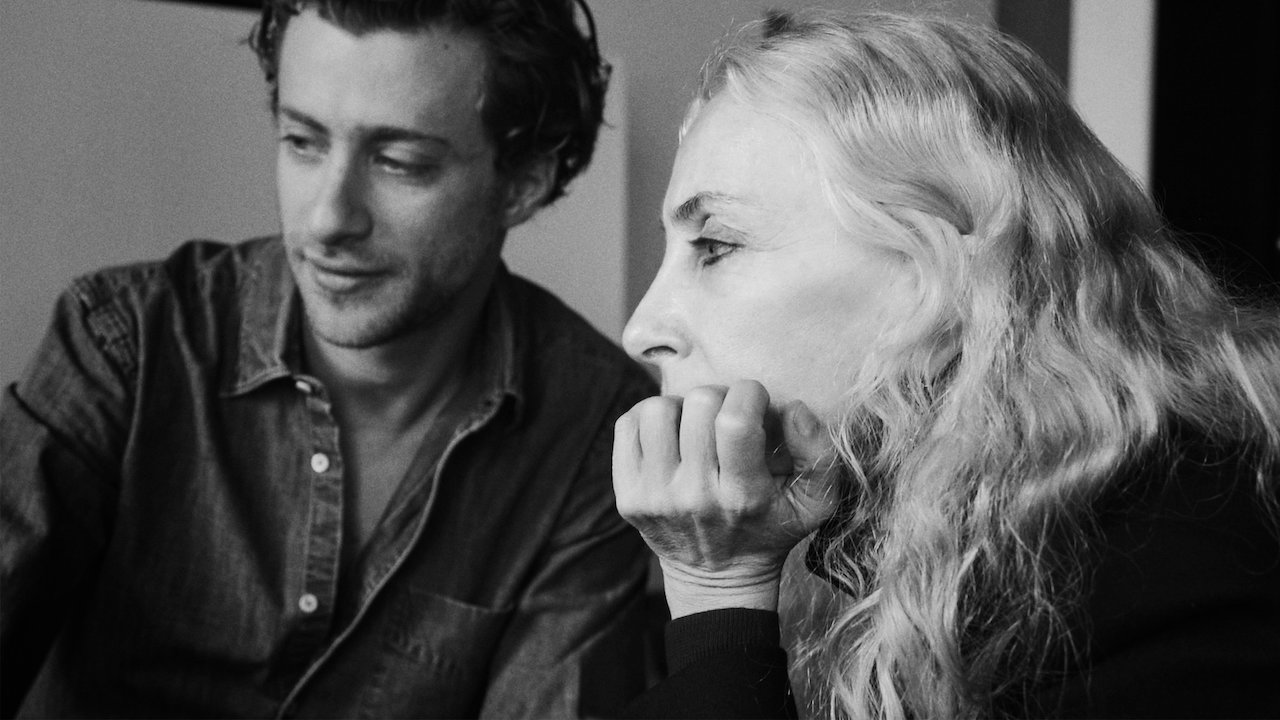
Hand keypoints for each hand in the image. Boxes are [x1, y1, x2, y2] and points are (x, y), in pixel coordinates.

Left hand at [612, 379, 840, 616]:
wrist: (717, 580)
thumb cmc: (770, 529)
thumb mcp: (815, 502)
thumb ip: (819, 452)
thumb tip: (792, 407)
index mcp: (742, 496)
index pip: (736, 421)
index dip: (750, 394)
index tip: (756, 403)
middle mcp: (694, 497)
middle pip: (698, 405)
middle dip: (719, 398)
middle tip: (725, 419)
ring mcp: (654, 497)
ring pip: (657, 409)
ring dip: (681, 408)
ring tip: (695, 427)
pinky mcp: (627, 496)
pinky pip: (627, 426)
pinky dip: (648, 420)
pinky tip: (670, 436)